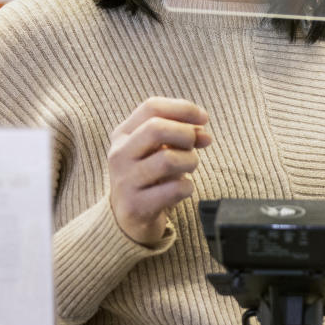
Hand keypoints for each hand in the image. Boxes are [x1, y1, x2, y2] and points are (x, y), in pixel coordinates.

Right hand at [107, 97, 211, 245]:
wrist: (127, 218)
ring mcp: (125, 180)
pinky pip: (175, 189)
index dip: (184, 109)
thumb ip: (182, 135)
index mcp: (123, 134)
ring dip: (190, 162)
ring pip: (169, 159)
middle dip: (186, 134)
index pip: (152, 107)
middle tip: (194, 146)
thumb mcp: (160, 150)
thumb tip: (205, 134)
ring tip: (188, 168)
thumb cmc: (150, 175)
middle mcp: (119, 154)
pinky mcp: (136, 205)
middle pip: (157, 129)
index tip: (204, 118)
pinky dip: (187, 187)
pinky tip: (182, 189)